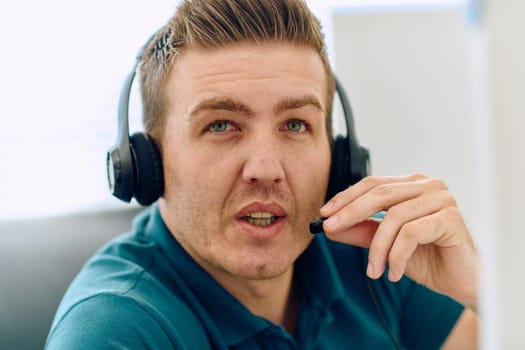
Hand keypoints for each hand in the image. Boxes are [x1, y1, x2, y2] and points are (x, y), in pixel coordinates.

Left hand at [320, 173, 477, 309]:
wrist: (459, 280)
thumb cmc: (426, 257)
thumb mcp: (385, 243)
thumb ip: (360, 231)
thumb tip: (329, 227)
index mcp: (411, 185)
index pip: (373, 184)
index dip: (346, 197)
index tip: (324, 214)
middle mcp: (428, 186)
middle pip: (380, 194)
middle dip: (351, 213)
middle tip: (331, 229)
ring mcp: (442, 199)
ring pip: (394, 217)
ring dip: (377, 248)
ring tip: (373, 270)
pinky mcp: (451, 218)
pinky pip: (411, 233)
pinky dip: (396, 255)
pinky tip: (394, 272)